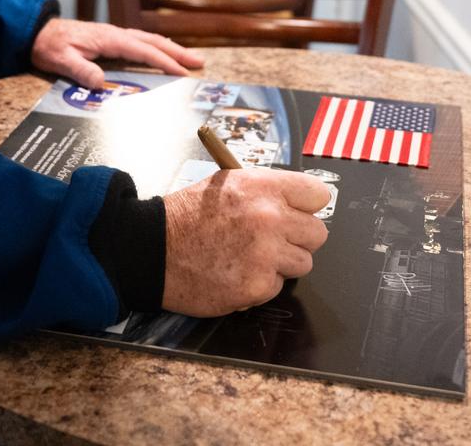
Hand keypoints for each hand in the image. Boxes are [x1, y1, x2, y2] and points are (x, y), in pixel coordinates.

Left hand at [30, 18, 203, 88]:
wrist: (37, 32)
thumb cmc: (49, 46)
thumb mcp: (61, 60)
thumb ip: (81, 70)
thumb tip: (101, 84)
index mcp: (108, 39)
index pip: (142, 50)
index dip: (163, 61)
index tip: (182, 72)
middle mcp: (115, 34)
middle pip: (153, 42)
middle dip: (177, 52)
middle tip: (199, 63)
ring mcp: (114, 36)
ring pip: (149, 40)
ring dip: (170, 49)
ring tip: (190, 59)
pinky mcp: (111, 40)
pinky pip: (140, 42)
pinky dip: (156, 47)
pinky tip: (162, 53)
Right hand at [161, 169, 329, 315]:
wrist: (153, 250)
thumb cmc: (186, 216)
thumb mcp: (225, 184)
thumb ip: (263, 192)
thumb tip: (295, 202)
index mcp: (262, 187)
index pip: (317, 194)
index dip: (306, 205)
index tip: (298, 212)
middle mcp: (269, 218)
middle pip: (317, 233)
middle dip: (297, 237)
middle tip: (272, 239)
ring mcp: (265, 254)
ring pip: (302, 263)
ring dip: (281, 263)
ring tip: (250, 256)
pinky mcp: (258, 286)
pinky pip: (277, 286)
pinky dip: (260, 283)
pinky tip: (235, 272)